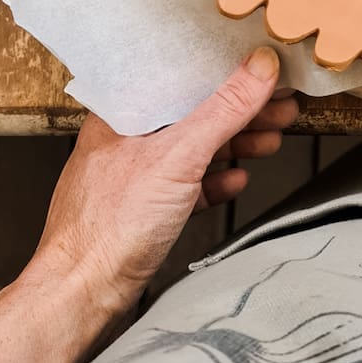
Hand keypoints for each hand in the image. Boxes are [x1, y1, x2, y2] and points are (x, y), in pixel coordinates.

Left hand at [39, 46, 296, 313]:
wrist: (81, 296)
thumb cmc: (108, 226)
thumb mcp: (178, 156)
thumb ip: (224, 110)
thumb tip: (261, 66)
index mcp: (123, 110)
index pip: (182, 73)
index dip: (227, 68)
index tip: (263, 66)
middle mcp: (127, 136)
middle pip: (196, 110)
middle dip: (242, 109)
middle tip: (280, 105)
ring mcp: (135, 173)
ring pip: (195, 147)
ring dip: (236, 143)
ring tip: (271, 139)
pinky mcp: (145, 207)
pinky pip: (188, 183)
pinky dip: (215, 179)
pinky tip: (236, 179)